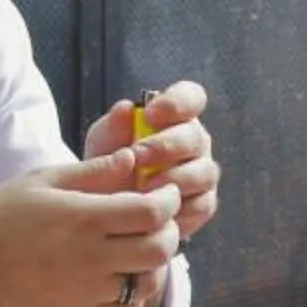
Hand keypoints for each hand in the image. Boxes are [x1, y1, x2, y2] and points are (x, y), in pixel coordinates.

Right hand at [0, 153, 184, 306]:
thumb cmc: (3, 218)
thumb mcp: (41, 181)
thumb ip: (92, 171)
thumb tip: (132, 157)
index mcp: (85, 218)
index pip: (152, 212)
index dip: (168, 199)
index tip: (164, 191)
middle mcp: (93, 257)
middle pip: (160, 247)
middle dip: (170, 228)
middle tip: (159, 218)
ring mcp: (90, 290)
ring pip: (149, 280)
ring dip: (156, 261)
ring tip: (142, 245)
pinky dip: (136, 292)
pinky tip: (125, 274)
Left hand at [82, 80, 218, 245]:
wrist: (109, 204)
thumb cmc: (110, 164)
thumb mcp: (103, 141)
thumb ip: (113, 125)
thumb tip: (126, 108)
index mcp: (176, 116)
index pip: (192, 97)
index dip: (177, 102)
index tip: (150, 114)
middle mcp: (194, 142)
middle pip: (195, 137)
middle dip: (166, 146)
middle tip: (137, 155)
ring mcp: (202, 173)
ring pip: (203, 172)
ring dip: (173, 178)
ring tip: (143, 187)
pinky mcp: (203, 203)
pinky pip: (202, 204)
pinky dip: (179, 207)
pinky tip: (156, 209)